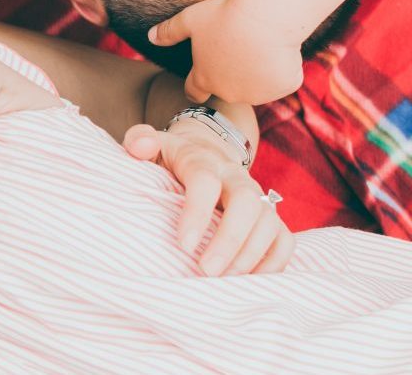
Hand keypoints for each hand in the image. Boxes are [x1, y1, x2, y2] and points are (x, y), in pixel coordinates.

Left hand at [123, 123, 293, 275]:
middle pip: (246, 202)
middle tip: (207, 270)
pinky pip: (284, 240)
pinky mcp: (270, 216)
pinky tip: (249, 283)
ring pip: (269, 222)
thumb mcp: (152, 145)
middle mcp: (235, 177)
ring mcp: (257, 196)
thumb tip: (140, 145)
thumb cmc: (172, 158)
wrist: (205, 150)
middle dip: (230, 239)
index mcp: (203, 161)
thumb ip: (140, 141)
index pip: (205, 182)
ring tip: (223, 281)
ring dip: (250, 256)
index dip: (197, 213)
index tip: (184, 245)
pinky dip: (273, 264)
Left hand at [149, 0, 304, 104]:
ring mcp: (258, 92)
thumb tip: (150, 37)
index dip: (196, 86)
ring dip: (257, 74)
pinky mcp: (283, 87)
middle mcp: (229, 92)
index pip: (194, 92)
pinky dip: (282, 68)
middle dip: (231, 74)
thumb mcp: (191, 19)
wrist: (266, 15)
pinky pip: (282, 79)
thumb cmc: (225, 14)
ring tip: (260, 46)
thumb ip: (169, 31)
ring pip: (257, 85)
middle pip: (228, 87)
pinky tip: (281, 48)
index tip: (200, 81)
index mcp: (203, 78)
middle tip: (239, 49)